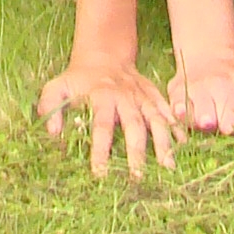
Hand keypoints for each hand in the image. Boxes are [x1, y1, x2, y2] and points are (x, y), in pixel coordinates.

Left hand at [36, 54, 176, 179]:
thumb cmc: (77, 80)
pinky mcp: (154, 96)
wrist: (104, 56)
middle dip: (137, 152)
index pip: (101, 126)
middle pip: (133, 125)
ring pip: (156, 119)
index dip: (100, 150)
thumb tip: (52, 134)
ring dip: (163, 142)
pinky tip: (183, 145)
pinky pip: (168, 112)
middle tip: (138, 178)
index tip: (100, 175)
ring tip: (168, 167)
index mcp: (101, 96)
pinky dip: (176, 127)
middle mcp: (125, 97)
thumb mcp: (57, 87)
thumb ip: (50, 107)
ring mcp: (142, 96)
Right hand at [167, 49, 233, 135]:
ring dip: (209, 123)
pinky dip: (183, 115)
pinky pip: (180, 110)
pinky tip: (184, 113)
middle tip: (230, 126)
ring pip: (206, 118)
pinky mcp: (177, 92)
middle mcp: (221, 83)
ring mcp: (198, 88)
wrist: (206, 58)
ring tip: (210, 123)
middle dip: (233, 128)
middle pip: (231, 123)